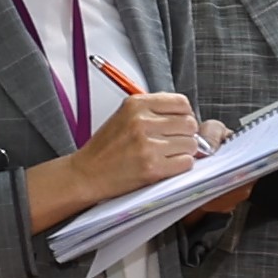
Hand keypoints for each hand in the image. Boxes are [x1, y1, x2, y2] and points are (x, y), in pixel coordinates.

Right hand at [36, 89, 206, 223]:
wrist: (87, 174)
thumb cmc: (105, 149)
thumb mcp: (124, 116)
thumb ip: (153, 110)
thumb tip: (186, 114)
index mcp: (136, 105)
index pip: (181, 102)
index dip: (185, 114)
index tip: (179, 123)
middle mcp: (141, 122)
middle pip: (189, 123)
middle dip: (186, 134)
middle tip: (173, 142)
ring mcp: (147, 146)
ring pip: (191, 144)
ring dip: (184, 151)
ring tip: (166, 155)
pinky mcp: (152, 167)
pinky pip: (186, 163)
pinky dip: (180, 166)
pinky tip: (166, 165)